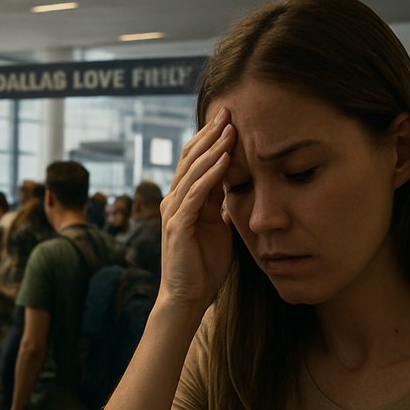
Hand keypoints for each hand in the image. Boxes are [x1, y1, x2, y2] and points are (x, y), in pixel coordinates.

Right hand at [158, 107, 236, 307]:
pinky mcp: (178, 226)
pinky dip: (210, 175)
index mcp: (183, 200)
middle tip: (229, 111)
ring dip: (212, 149)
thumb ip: (222, 208)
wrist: (187, 298)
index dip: (210, 139)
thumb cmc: (203, 267)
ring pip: (192, 172)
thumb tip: (235, 190)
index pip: (195, 160)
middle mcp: (173, 201)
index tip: (230, 118)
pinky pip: (195, 194)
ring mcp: (173, 212)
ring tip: (230, 129)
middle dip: (210, 134)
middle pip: (190, 158)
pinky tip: (224, 160)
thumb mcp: (219, 230)